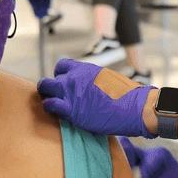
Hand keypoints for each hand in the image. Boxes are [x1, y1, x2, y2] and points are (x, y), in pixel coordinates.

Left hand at [38, 59, 155, 138]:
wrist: (132, 107)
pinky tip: (55, 111)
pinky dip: (49, 107)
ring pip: (45, 88)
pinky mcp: (71, 109)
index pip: (62, 66)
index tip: (64, 83)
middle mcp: (75, 78)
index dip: (60, 76)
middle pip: (51, 79)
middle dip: (50, 87)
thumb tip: (91, 90)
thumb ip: (93, 82)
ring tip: (50, 103)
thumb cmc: (125, 96)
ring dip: (46, 95)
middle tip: (56, 96)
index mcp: (85, 69)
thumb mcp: (107, 80)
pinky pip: (50, 104)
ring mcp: (71, 92)